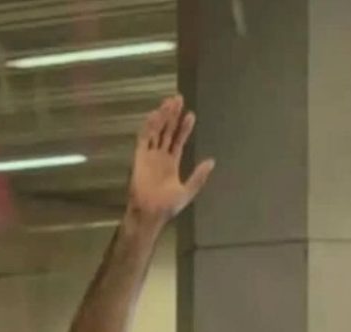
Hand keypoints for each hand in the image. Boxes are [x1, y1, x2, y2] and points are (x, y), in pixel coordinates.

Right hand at [127, 95, 213, 222]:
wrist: (150, 213)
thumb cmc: (168, 206)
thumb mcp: (188, 190)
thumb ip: (199, 176)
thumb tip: (211, 161)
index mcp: (171, 163)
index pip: (178, 140)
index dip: (184, 128)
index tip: (191, 115)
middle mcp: (160, 156)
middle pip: (167, 131)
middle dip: (173, 115)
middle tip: (178, 98)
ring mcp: (149, 155)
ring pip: (156, 131)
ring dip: (162, 117)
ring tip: (169, 102)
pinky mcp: (139, 157)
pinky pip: (143, 138)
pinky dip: (148, 126)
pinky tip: (155, 115)